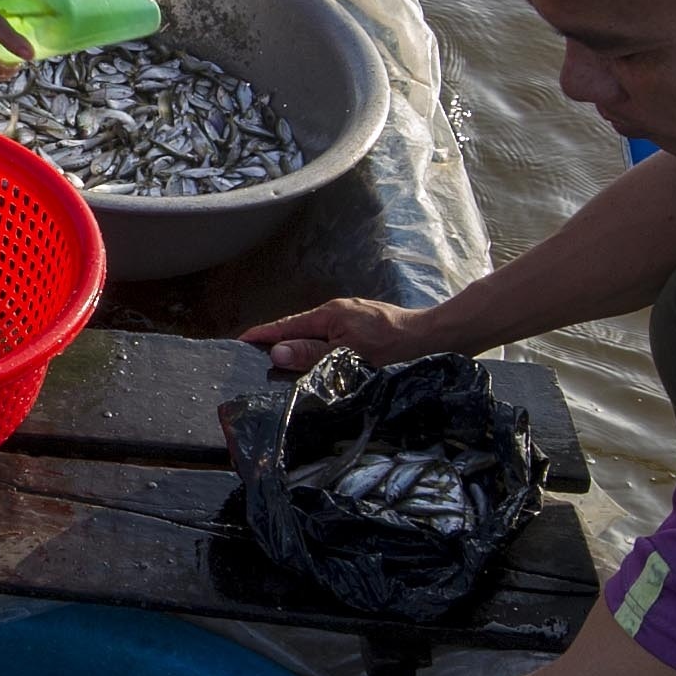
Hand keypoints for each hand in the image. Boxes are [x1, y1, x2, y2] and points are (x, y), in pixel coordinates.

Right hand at [239, 296, 442, 374]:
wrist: (436, 338)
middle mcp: (338, 312)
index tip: (239, 342)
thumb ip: (313, 354)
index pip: (285, 325)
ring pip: (315, 335)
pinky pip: (330, 338)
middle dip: (275, 342)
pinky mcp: (364, 329)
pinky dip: (316, 349)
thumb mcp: (350, 355)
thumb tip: (276, 351)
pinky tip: (315, 362)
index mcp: (330, 315)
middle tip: (251, 359)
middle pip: (298, 329)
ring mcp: (352, 319)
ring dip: (297, 347)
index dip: (261, 335)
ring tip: (277, 364)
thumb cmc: (396, 347)